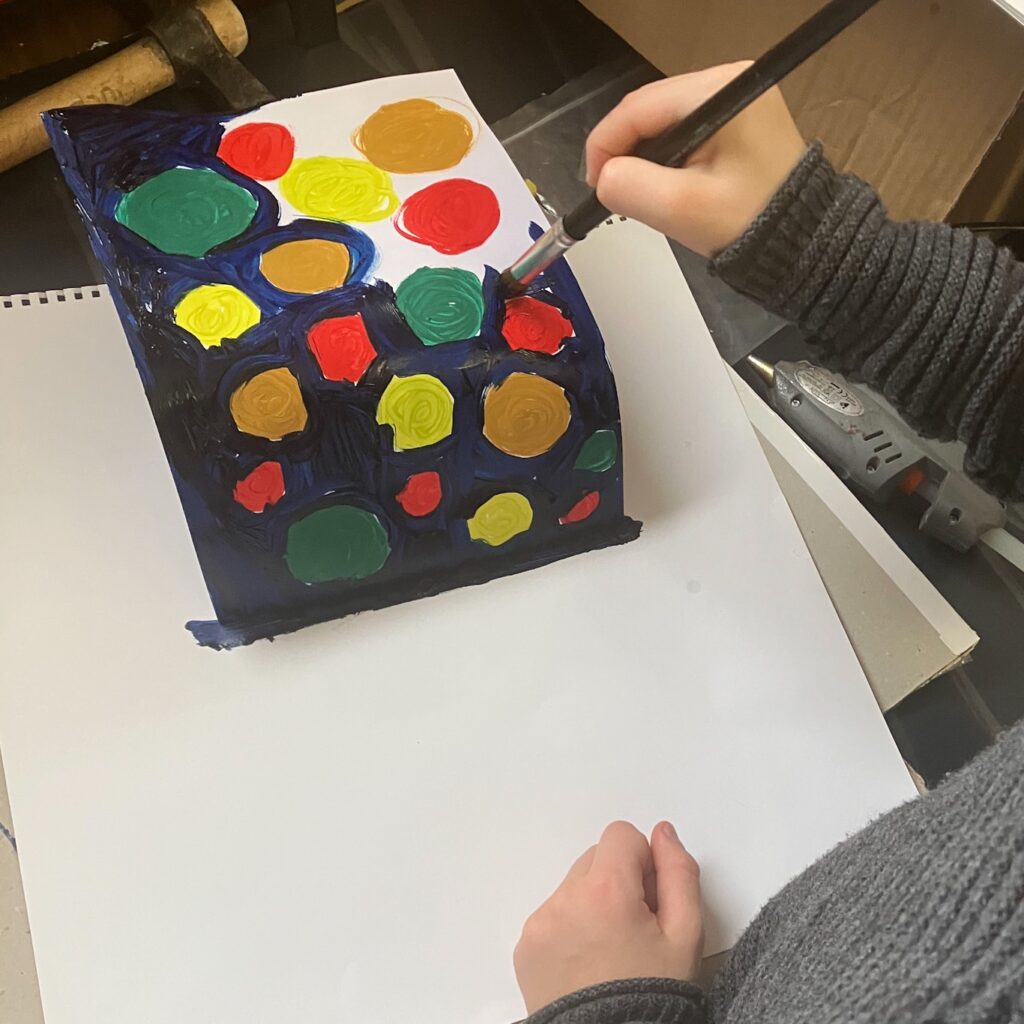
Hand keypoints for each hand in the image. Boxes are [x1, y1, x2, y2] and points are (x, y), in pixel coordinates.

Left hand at [514, 821, 703, 1014]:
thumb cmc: (652, 997)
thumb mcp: (686, 936)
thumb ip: (679, 874)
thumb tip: (662, 833)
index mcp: (605, 890)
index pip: (621, 836)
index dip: (643, 863)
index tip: (650, 900)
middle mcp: (565, 899)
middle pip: (595, 860)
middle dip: (618, 883)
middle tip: (635, 930)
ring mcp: (540, 923)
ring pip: (574, 887)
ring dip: (593, 905)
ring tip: (611, 951)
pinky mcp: (526, 945)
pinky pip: (553, 915)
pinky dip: (571, 929)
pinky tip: (588, 964)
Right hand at [586, 63, 805, 256]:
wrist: (803, 243)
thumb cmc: (753, 224)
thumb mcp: (683, 209)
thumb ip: (633, 188)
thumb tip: (604, 178)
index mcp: (721, 93)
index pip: (638, 107)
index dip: (605, 145)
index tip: (594, 185)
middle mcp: (730, 84)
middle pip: (649, 112)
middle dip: (624, 153)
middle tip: (614, 195)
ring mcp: (735, 102)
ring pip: (663, 124)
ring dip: (644, 159)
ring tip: (643, 196)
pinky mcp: (736, 122)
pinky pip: (684, 133)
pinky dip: (666, 160)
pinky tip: (668, 187)